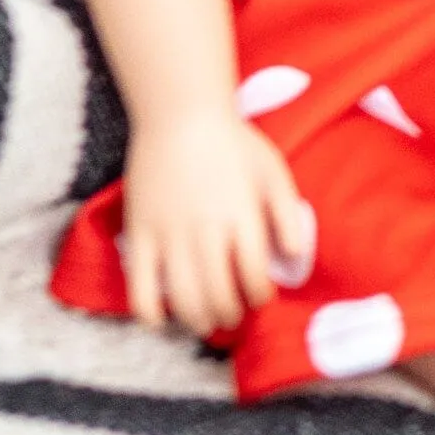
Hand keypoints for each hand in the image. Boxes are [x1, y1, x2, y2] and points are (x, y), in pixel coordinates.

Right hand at [121, 106, 311, 335]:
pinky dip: (150, 313)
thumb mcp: (272, 171)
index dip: (260, 296)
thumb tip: (294, 257)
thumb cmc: (232, 142)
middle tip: (234, 314)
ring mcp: (169, 234)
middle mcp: (205, 230)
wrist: (180, 113)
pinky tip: (161, 319)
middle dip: (231, 314)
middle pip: (219, 294)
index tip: (260, 296)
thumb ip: (287, 215)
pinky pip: (140, 289)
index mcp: (241, 215)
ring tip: (206, 321)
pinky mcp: (139, 234)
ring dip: (198, 320)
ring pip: (183, 298)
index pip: (253, 276)